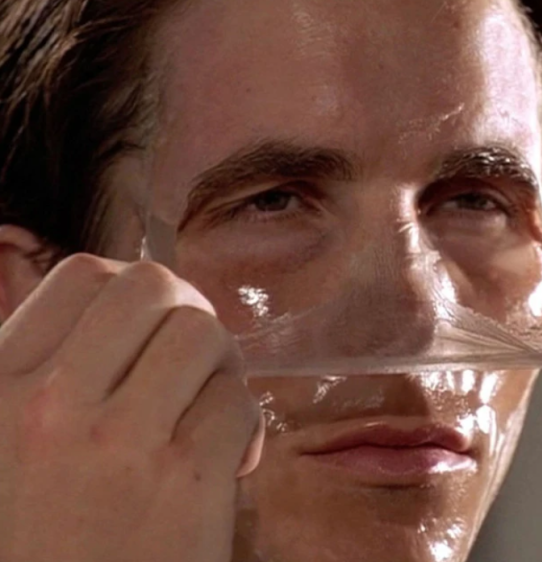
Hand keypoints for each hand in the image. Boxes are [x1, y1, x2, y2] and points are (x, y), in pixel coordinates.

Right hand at [0, 254, 263, 561]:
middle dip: (185, 311)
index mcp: (1, 388)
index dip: (133, 292)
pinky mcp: (187, 479)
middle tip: (193, 360)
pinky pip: (238, 400)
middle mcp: (53, 405)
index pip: (84, 277)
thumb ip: (44, 377)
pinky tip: (229, 463)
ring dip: (221, 365)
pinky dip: (245, 426)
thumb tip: (112, 314)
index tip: (151, 328)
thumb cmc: (41, 541)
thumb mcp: (9, 445)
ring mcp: (121, 441)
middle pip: (152, 287)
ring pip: (203, 333)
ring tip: (211, 408)